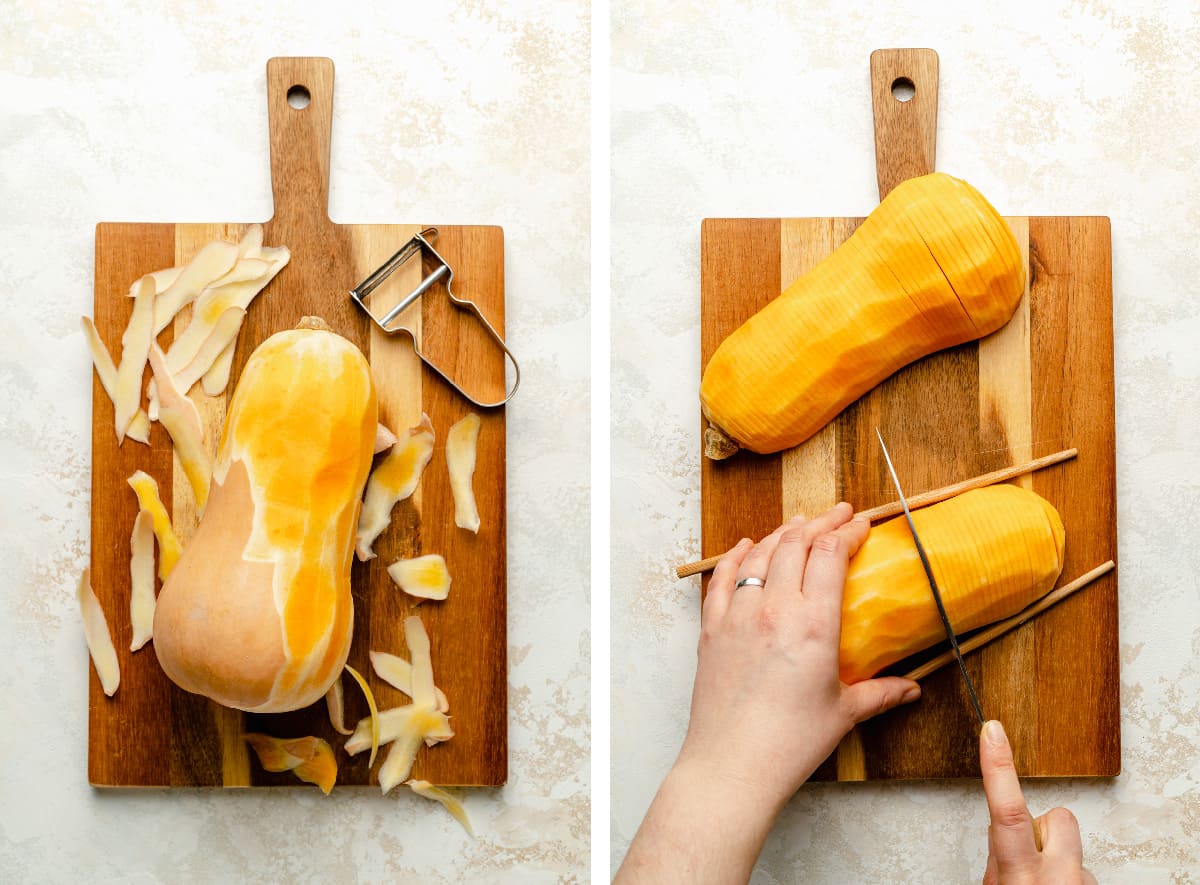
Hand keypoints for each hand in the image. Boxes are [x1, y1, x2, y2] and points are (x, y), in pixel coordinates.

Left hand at [679, 502, 920, 808]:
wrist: (731, 764)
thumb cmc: (789, 743)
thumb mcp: (843, 714)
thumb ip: (880, 693)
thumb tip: (912, 689)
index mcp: (812, 624)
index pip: (830, 555)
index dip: (848, 531)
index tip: (862, 523)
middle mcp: (772, 609)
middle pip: (795, 543)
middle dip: (821, 522)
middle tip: (839, 514)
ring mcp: (736, 615)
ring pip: (759, 554)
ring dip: (783, 533)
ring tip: (800, 523)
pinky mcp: (710, 628)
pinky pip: (721, 578)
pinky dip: (735, 555)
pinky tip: (746, 546)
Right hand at [981, 720, 1095, 883]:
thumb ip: (999, 862)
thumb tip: (1004, 835)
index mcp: (1022, 876)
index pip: (1008, 810)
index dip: (999, 766)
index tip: (993, 731)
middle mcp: (1057, 878)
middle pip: (1058, 818)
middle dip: (1044, 827)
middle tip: (1030, 856)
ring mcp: (1082, 883)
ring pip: (1070, 848)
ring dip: (1055, 861)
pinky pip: (1082, 870)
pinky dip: (1067, 880)